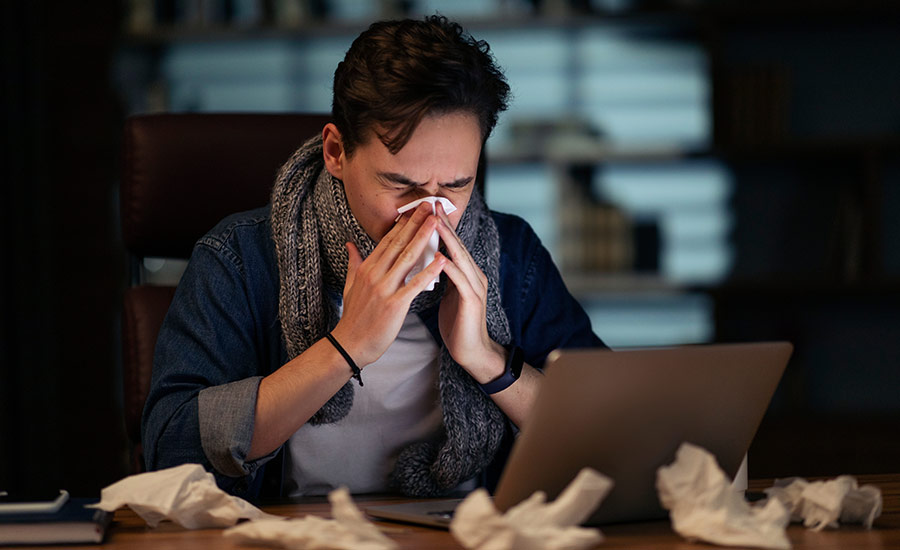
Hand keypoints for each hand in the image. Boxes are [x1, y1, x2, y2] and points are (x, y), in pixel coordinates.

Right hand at [330, 202, 447, 366]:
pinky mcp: (394, 304)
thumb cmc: (353, 317)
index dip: (403, 223)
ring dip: (424, 239)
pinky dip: (429, 272)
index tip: (415, 208)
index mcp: (366, 268)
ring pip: (407, 258)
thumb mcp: (350, 285)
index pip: (388, 240)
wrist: (350, 345)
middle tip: (430, 205)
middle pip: (399, 243)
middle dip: (416, 223)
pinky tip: (442, 260)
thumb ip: (353, 262)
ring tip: (437, 223)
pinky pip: (415, 285)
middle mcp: (375, 274)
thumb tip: (350, 244)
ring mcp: (384, 289)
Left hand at [433, 202, 505, 382]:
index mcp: (465, 273)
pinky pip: (461, 281)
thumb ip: (441, 275)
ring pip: (460, 258)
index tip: (424, 208)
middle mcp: (473, 275)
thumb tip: (428, 258)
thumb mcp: (446, 293)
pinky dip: (450, 268)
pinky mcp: (473, 301)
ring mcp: (475, 287)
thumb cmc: (456, 323)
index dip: (439, 226)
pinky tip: (440, 257)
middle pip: (457, 244)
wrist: (470, 351)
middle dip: (443, 224)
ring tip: (434, 223)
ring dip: (447, 240)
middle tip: (431, 204)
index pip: (451, 244)